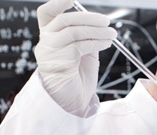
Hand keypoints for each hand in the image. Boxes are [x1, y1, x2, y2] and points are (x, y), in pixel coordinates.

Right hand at [34, 0, 116, 115]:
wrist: (73, 103)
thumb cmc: (77, 78)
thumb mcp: (83, 51)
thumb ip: (85, 36)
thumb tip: (98, 23)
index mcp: (49, 37)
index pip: (47, 13)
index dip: (58, 3)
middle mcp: (45, 43)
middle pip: (64, 20)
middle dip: (88, 18)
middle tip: (107, 21)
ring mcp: (49, 52)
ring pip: (73, 31)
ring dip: (96, 31)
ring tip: (111, 34)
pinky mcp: (59, 62)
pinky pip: (80, 45)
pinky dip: (96, 42)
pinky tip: (106, 43)